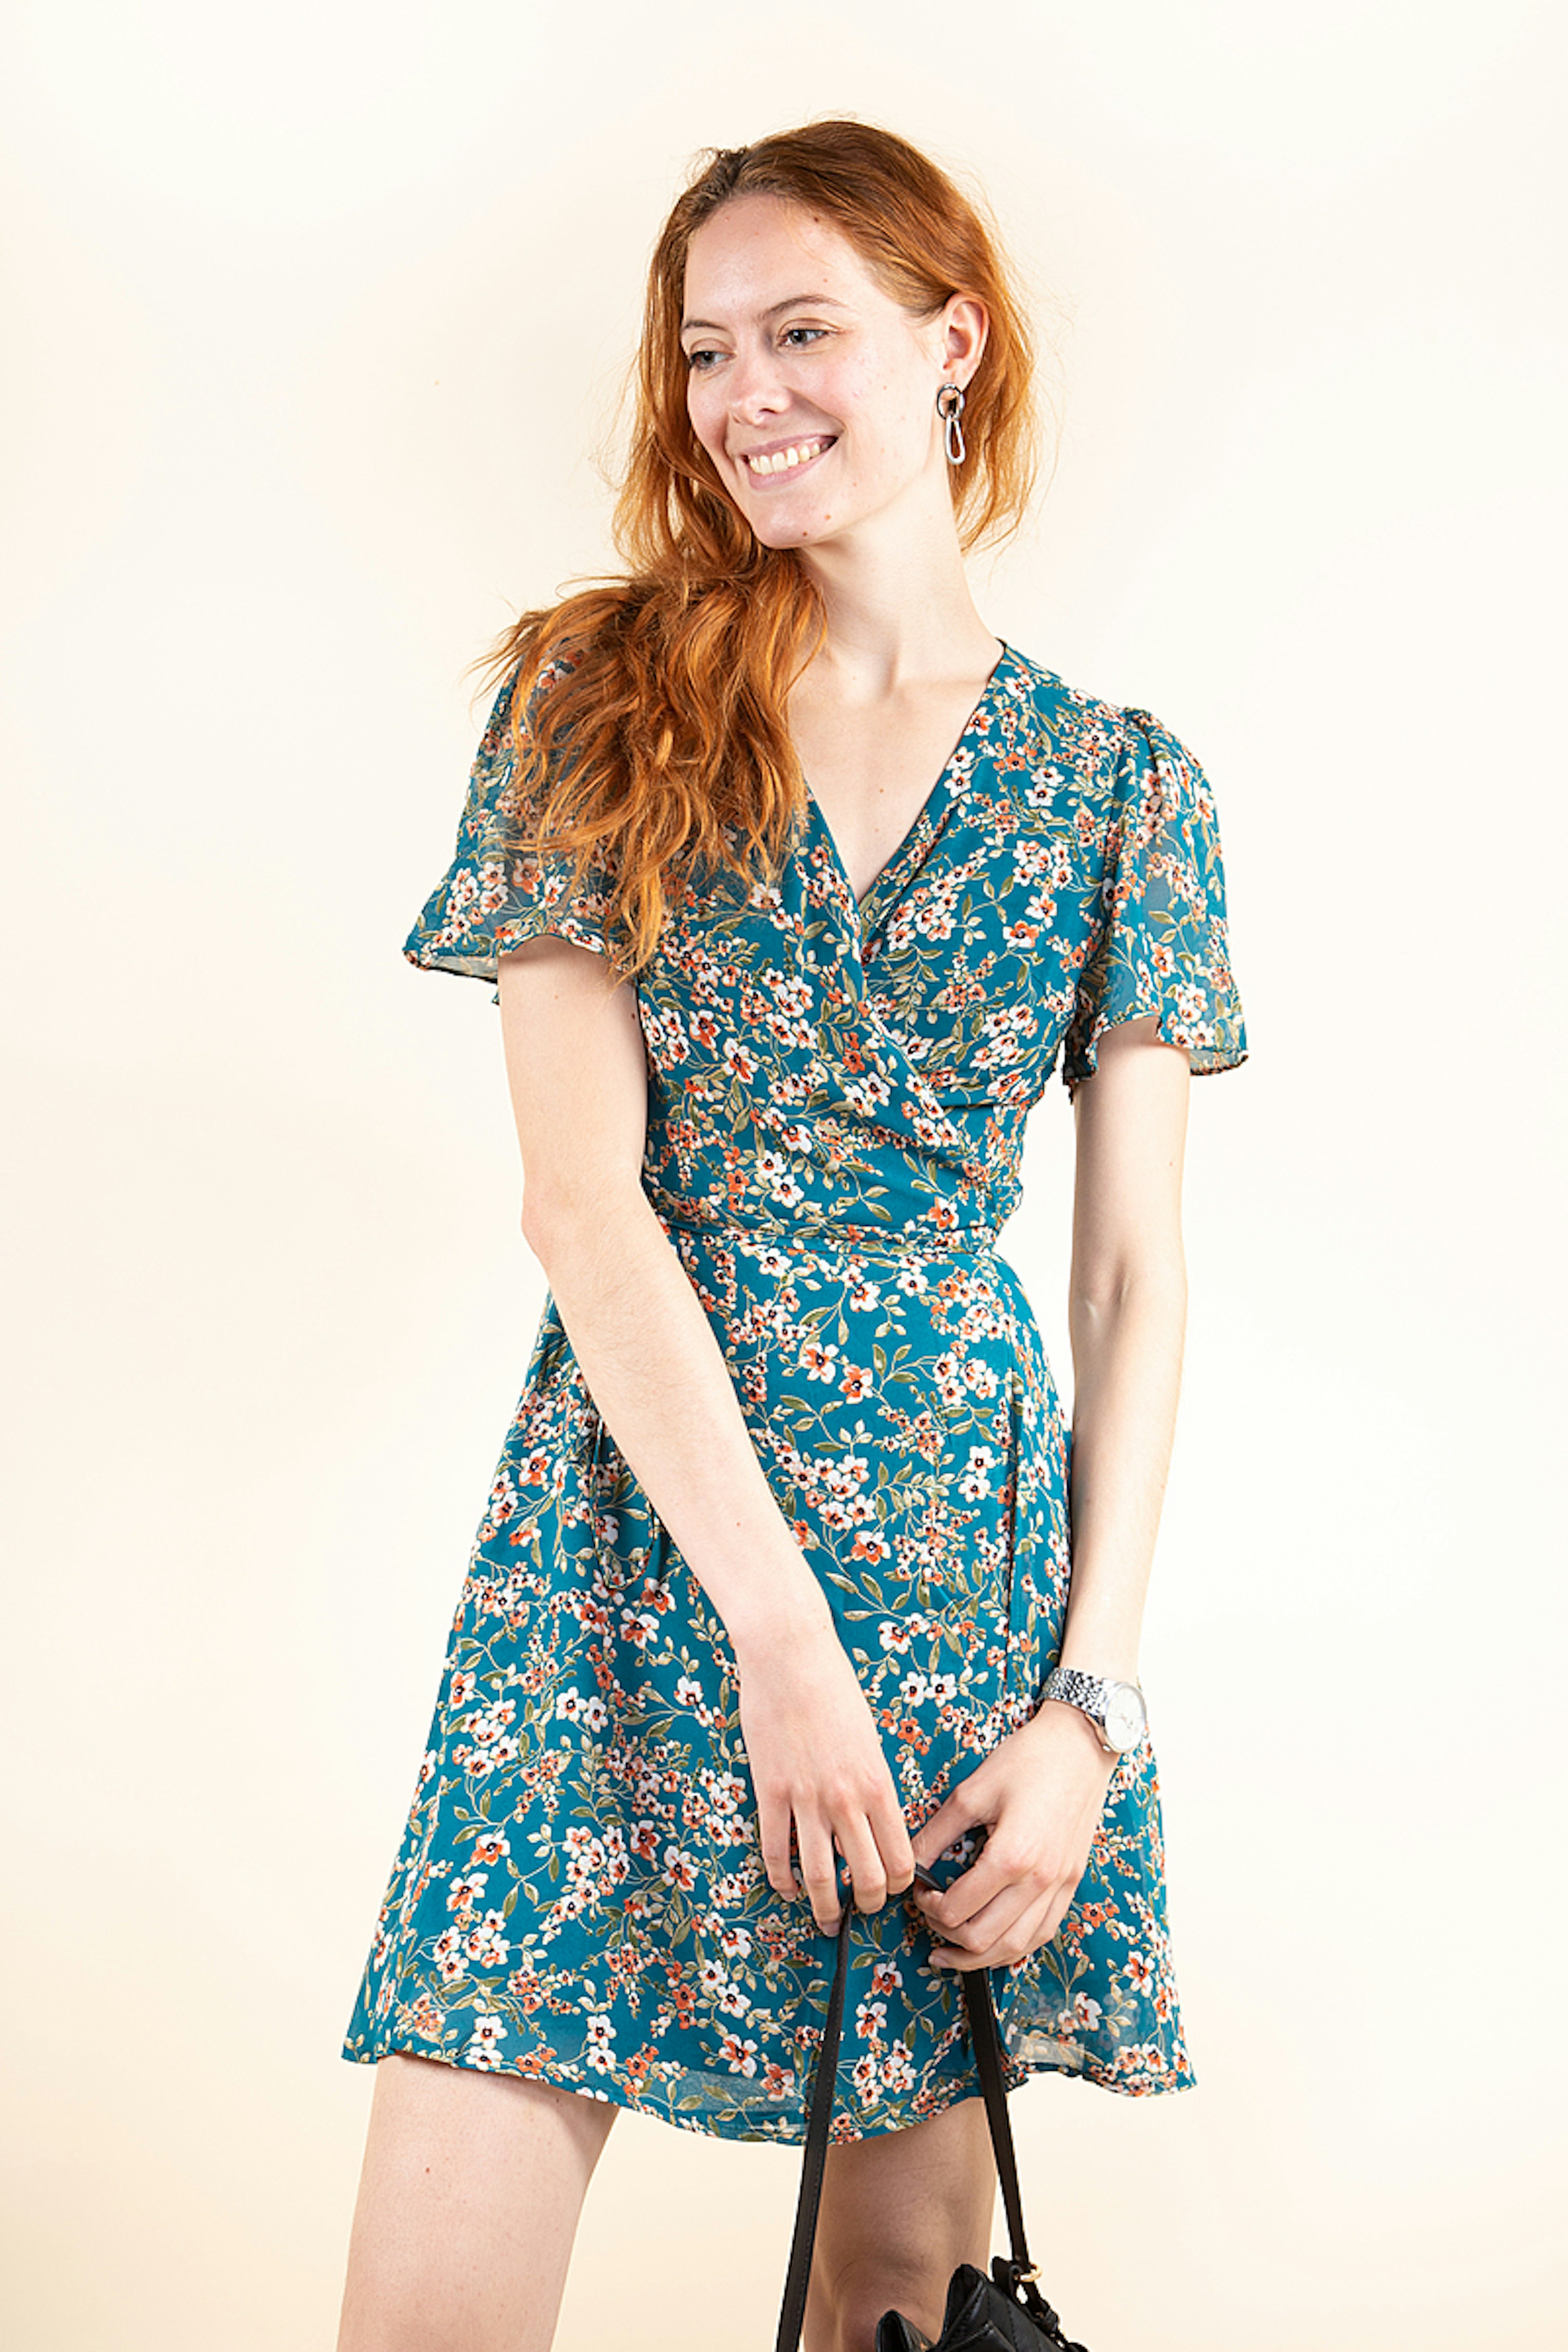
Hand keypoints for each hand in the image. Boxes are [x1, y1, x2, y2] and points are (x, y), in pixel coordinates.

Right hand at [736, 1615, 914, 1933]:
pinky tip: (786, 1887)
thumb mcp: (870, 1738)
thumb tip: (875, 1823)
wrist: (791, 1655)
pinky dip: (781, 1880)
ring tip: (824, 1918)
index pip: (902, 1858)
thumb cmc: (834, 1689)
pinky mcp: (769, 1792)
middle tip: (860, 1910)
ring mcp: (806, 1798)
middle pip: (866, 1878)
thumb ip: (874, 1784)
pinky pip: (775, 1851)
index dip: (901, 1886)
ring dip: (824, 1907)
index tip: (894, 1890)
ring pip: (819, 1876)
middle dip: (866, 1904)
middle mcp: (846, 1799)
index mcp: (879, 1784)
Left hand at [909, 1701, 1117, 1969]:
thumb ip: (937, 1833)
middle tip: (929, 1916)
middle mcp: (1039, 1881)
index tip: (920, 1891)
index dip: (928, 1907)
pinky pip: (1042, 1935)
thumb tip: (912, 1863)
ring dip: (977, 1957)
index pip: (958, 1909)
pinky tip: (992, 1943)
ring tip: (951, 1951)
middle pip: (983, 1940)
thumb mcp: (972, 1791)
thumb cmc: (1028, 1760)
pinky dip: (1013, 1948)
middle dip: (946, 1936)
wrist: (1079, 1747)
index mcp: (1012, 1856)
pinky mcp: (1071, 1884)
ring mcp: (1060, 1887)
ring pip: (1014, 1948)